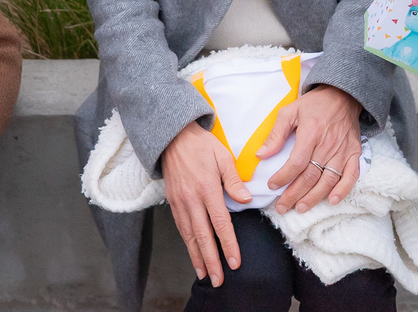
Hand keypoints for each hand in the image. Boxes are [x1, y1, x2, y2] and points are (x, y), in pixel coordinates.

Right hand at [162, 122, 251, 285]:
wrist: (173, 136)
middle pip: (202, 236)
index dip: (228, 245)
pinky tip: (193, 254)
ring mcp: (180, 202)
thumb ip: (233, 181)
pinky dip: (187, 244)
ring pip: (189, 236)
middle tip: (218, 280)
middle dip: (211, 260)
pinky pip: (181, 227)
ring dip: (197, 257)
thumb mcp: (223, 157)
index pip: (220, 223)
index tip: (235, 262)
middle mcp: (191, 199)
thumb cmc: (202, 145)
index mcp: (207, 188)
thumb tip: (245, 201)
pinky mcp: (172, 202)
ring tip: (205, 274)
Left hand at [256, 85, 361, 214]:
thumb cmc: (314, 104)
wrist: (343, 95)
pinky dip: (343, 190)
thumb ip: (276, 134)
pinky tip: (331, 200)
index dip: (283, 177)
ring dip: (314, 197)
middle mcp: (328, 145)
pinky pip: (351, 176)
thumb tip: (261, 154)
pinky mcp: (354, 153)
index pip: (296, 163)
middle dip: (294, 194)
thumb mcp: (289, 111)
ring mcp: (343, 151)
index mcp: (311, 133)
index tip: (272, 186)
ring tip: (300, 208)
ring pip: (328, 180)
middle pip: (310, 176)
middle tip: (282, 207)